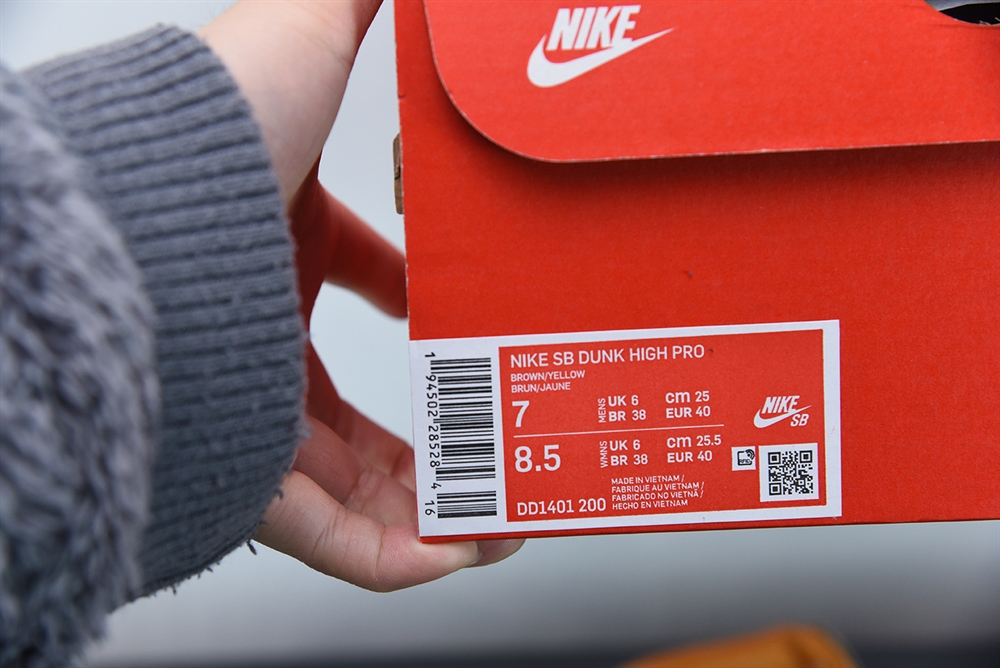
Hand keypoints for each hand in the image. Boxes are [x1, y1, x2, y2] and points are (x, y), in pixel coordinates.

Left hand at [200, 0, 522, 590]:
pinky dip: (403, 556)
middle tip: (509, 429)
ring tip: (506, 510)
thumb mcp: (301, 36)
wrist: (143, 227)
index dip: (420, 292)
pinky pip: (335, 541)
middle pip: (360, 400)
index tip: (473, 310)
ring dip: (438, 505)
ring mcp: (255, 415)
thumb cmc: (210, 144)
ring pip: (356, 486)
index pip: (357, 277)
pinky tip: (465, 549)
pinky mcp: (249, 483)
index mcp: (277, 248)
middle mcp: (260, 336)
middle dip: (442, 423)